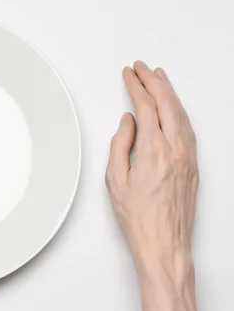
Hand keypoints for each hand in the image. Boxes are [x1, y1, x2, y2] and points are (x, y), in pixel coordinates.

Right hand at [106, 61, 197, 267]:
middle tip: (142, 68)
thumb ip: (120, 144)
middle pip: (167, 102)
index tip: (129, 74)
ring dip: (169, 92)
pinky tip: (173, 107)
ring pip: (181, 112)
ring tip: (159, 78)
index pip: (146, 105)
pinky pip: (188, 127)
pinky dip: (179, 110)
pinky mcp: (194, 164)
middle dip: (154, 80)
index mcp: (154, 148)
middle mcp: (176, 147)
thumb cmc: (138, 217)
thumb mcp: (115, 179)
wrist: (164, 242)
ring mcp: (189, 155)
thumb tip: (128, 122)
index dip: (136, 86)